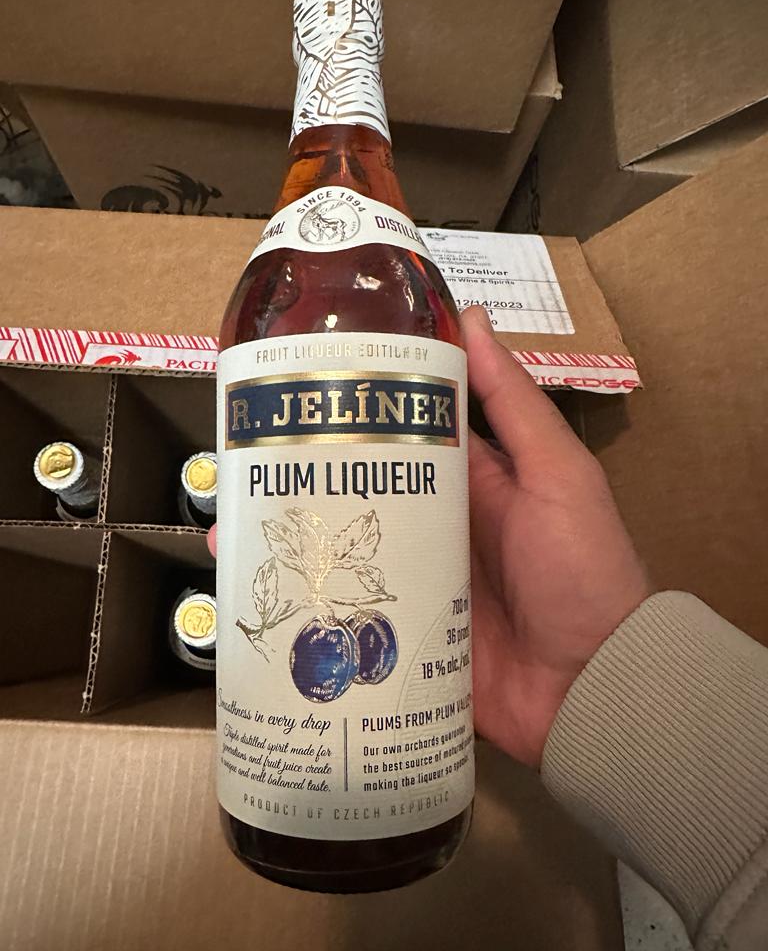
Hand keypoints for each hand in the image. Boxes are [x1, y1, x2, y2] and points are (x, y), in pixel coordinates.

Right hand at [208, 306, 650, 769]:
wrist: (593, 688)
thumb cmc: (581, 568)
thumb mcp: (557, 474)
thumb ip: (514, 404)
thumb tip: (472, 319)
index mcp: (472, 479)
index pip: (405, 429)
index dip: (361, 403)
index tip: (302, 377)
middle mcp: (437, 523)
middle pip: (364, 488)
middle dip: (309, 473)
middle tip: (241, 453)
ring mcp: (414, 579)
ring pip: (342, 549)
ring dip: (295, 536)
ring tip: (230, 521)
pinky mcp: (399, 632)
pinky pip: (343, 611)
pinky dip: (302, 600)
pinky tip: (255, 590)